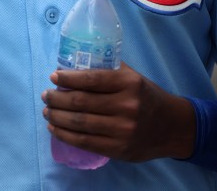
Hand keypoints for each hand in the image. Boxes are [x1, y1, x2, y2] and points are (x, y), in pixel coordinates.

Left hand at [42, 62, 195, 162]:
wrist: (171, 127)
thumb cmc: (146, 96)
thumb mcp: (132, 76)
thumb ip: (108, 70)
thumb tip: (74, 66)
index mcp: (128, 83)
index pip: (91, 79)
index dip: (68, 79)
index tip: (53, 77)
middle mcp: (126, 106)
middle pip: (81, 102)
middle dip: (57, 98)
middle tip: (46, 95)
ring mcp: (122, 130)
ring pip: (80, 123)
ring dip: (57, 117)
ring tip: (47, 111)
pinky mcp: (119, 149)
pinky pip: (86, 142)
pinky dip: (66, 135)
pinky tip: (55, 128)